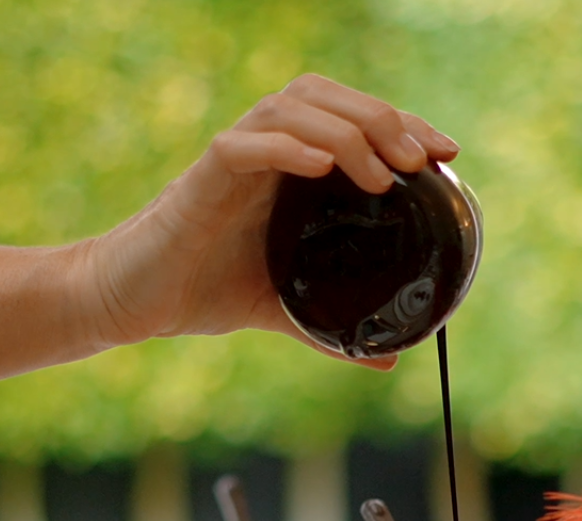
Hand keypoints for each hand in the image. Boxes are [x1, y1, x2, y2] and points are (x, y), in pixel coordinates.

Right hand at [80, 74, 459, 369]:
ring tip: (382, 174)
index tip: (446, 154)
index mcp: (288, 172)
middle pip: (326, 99)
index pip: (351, 122)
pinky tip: (320, 167)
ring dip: (345, 133)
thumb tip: (389, 360)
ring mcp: (232, 159)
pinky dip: (284, 149)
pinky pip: (243, 146)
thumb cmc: (204, 291)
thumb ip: (335, 329)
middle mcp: (263, 153)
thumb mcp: (287, 309)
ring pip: (291, 110)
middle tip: (422, 161)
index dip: (401, 126)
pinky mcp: (200, 180)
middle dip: (382, 119)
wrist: (135, 301)